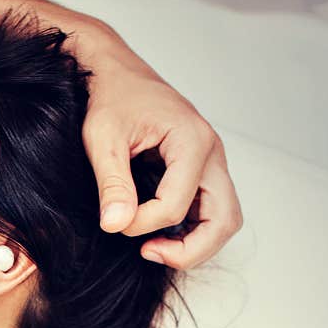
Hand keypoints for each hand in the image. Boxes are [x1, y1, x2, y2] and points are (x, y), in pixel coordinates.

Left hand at [82, 46, 241, 269]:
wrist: (116, 74)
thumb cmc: (111, 98)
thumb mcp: (102, 139)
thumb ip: (112, 183)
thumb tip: (115, 225)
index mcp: (192, 141)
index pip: (178, 204)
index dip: (143, 223)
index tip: (113, 220)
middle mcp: (212, 153)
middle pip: (225, 219)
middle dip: (190, 249)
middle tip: (149, 253)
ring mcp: (211, 162)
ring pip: (224, 218)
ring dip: (196, 242)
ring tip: (153, 248)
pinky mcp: (201, 170)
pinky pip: (210, 209)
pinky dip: (192, 229)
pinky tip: (158, 232)